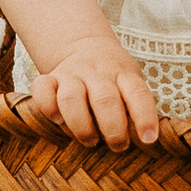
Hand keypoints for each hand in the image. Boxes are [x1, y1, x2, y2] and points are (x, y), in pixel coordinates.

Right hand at [30, 31, 161, 150]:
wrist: (84, 45)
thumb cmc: (113, 78)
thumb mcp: (130, 83)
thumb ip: (135, 106)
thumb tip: (144, 141)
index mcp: (123, 73)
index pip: (137, 93)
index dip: (144, 118)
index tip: (149, 140)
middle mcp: (97, 72)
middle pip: (105, 100)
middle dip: (113, 129)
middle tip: (117, 145)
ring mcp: (71, 74)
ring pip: (72, 98)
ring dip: (82, 126)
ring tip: (90, 139)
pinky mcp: (49, 78)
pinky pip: (42, 90)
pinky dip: (47, 107)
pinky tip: (57, 120)